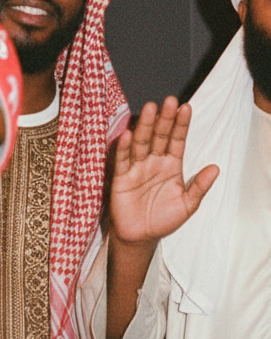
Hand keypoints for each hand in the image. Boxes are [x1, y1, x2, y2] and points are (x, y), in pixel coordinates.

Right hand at [110, 96, 218, 245]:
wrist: (141, 237)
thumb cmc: (163, 219)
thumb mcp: (187, 205)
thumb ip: (199, 186)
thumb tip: (216, 168)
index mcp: (171, 166)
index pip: (177, 141)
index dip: (181, 125)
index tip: (186, 108)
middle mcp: (154, 162)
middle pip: (159, 137)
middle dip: (164, 119)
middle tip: (169, 101)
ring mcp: (137, 168)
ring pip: (142, 143)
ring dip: (145, 127)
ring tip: (150, 110)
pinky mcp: (121, 177)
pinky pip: (122, 160)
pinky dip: (124, 148)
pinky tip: (128, 135)